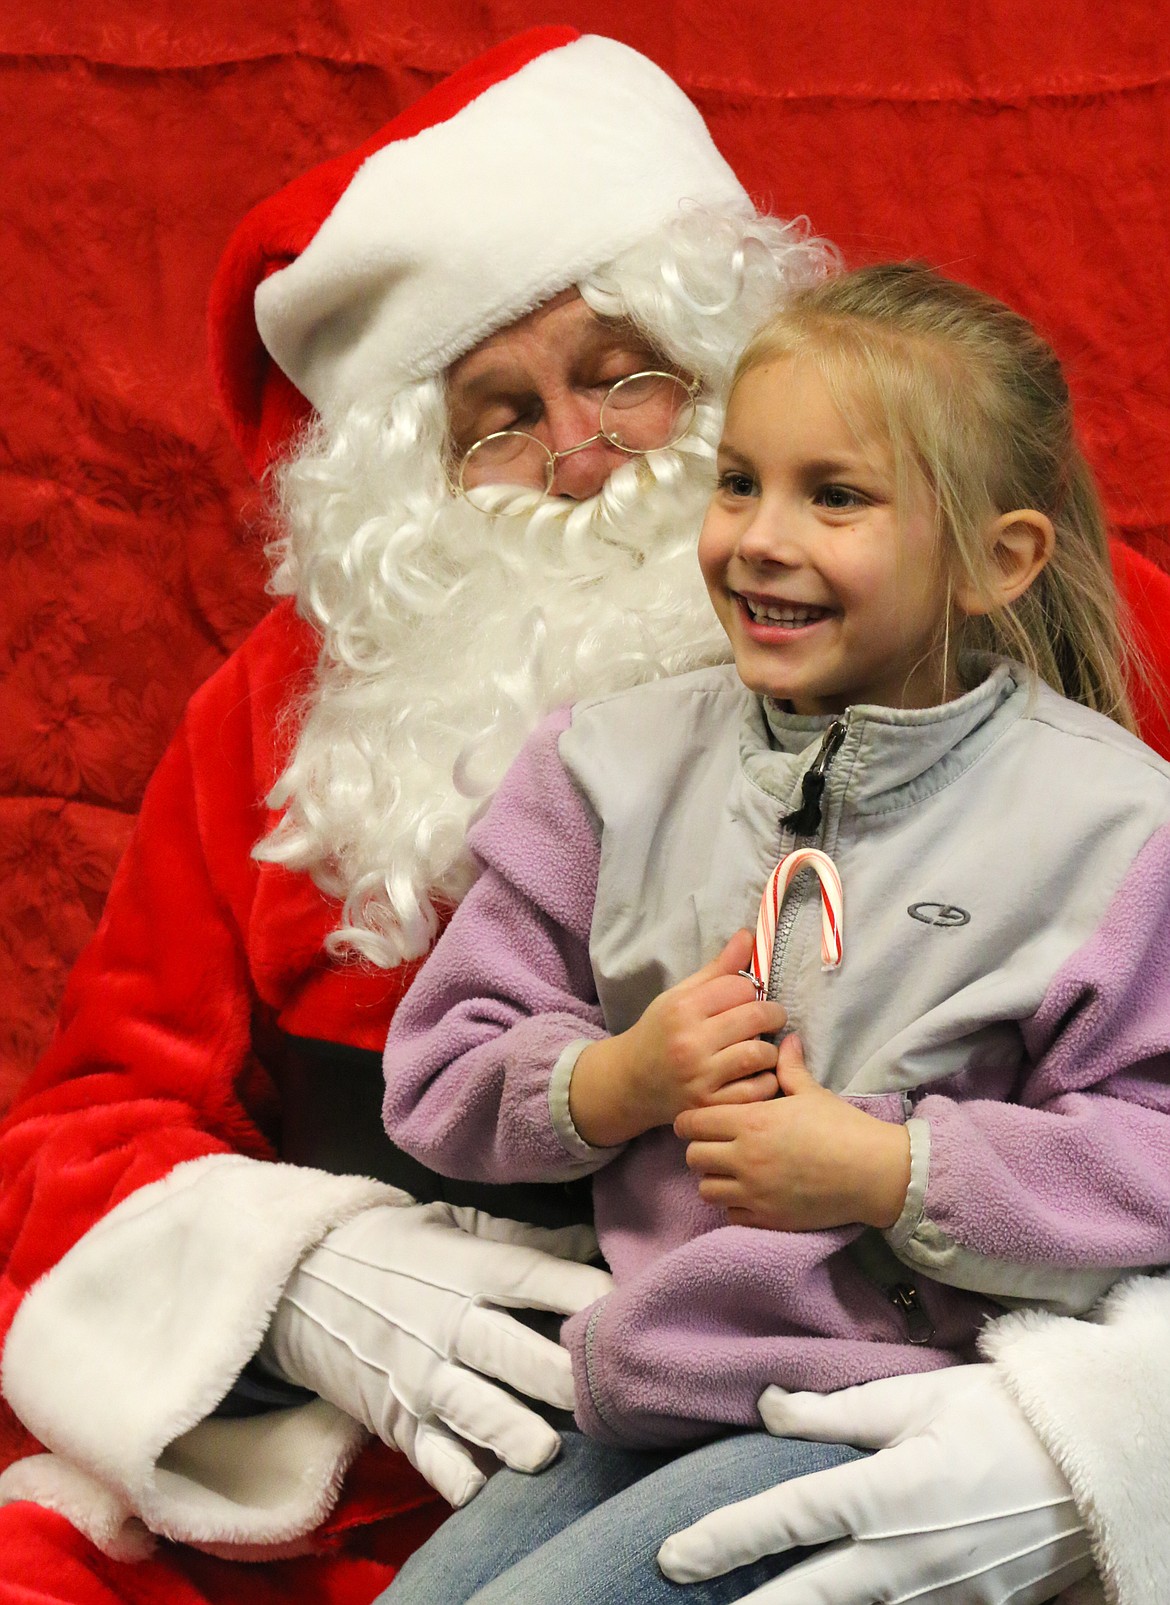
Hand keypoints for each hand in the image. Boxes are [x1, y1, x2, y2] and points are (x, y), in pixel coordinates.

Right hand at [261, 1200, 611, 1507]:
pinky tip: (483, 1490)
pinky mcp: (397, 1417)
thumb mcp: (456, 1225)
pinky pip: (432, 1455)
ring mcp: (421, 1374)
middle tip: (605, 1391)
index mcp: (471, 1266)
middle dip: (561, 1375)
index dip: (586, 1291)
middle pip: (514, 1351)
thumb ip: (528, 1242)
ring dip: (511, 1431)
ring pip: (474, 1409)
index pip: (537, 1277)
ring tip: (546, 1451)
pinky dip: (456, 1475)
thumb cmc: (394, 1247)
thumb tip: (596, 1244)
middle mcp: (450, 1322)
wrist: (299, 1277)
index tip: (631, 1305)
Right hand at [569, 929, 785, 1145]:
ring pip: (760, 1054)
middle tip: (771, 1019)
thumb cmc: (660, 1033)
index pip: (740, 987)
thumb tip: (749, 935)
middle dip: (772, 1015)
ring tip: (762, 1048)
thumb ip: (717, 970)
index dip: (752, 989)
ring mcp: (700, 1078)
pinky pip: (756, 1091)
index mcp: (683, 1009)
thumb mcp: (680, 996)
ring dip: (770, 1050)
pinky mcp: (710, 1106)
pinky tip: (756, 1075)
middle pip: (756, 1016)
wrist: (630, 1082)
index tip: (751, 997)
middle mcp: (690, 1043)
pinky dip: (765, 1081)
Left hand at [657, 1366, 1093, 1603]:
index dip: (724, 1539)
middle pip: (809, 1596)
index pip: (787, 1518)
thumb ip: (834, 1410)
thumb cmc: (1000, 1415)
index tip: (673, 1556)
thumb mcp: (915, 1396)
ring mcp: (940, 1591)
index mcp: (888, 1491)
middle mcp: (907, 1554)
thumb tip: (765, 1407)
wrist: (1093, 1462)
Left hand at [675, 1034, 909, 1229]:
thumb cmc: (842, 1127)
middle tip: (717, 1145)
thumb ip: (789, 1068)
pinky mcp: (767, 1218)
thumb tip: (786, 1040)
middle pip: (692, 1157)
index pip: (692, 1123)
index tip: (701, 1121)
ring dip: (715, 1179)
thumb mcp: (812, 1093)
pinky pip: (730, 1213)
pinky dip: (734, 1204)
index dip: (692, 1121)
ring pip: (706, 1189)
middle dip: (700, 1149)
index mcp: (751, 1122)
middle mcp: (745, 1158)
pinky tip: (751, 1192)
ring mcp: (754, 1192)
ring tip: (732, 1171)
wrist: (873, 1172)